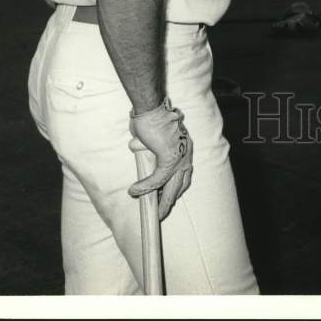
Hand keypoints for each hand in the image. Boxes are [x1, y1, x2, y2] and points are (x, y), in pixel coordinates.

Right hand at [129, 98, 193, 219]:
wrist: (151, 108)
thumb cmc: (151, 118)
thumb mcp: (153, 138)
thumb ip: (149, 148)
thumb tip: (138, 149)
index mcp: (185, 147)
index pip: (184, 173)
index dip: (177, 187)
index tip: (169, 197)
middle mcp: (186, 153)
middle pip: (180, 184)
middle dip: (171, 199)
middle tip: (163, 212)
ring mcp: (179, 156)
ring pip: (171, 186)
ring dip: (162, 200)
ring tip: (155, 212)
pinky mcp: (168, 158)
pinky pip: (157, 179)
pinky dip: (145, 187)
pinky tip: (134, 191)